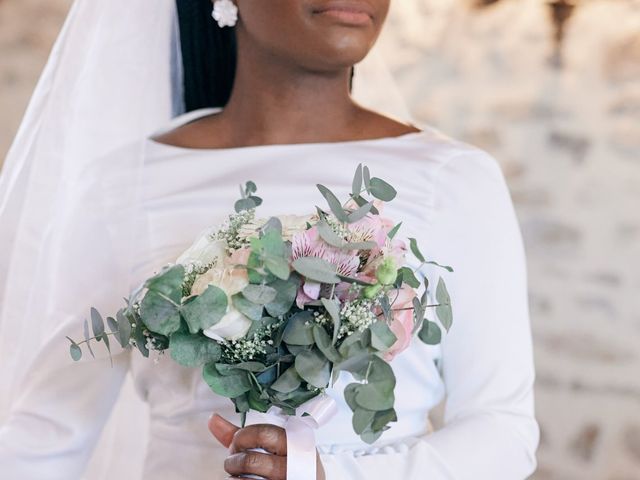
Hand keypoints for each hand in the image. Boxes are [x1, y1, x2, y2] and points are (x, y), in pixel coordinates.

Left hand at [208, 413, 325, 479]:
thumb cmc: (284, 466)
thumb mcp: (271, 448)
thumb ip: (244, 436)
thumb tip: (213, 419)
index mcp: (296, 443)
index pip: (264, 433)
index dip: (242, 438)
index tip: (237, 443)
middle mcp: (294, 465)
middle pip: (252, 460)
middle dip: (234, 460)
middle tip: (234, 461)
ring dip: (234, 476)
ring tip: (237, 474)